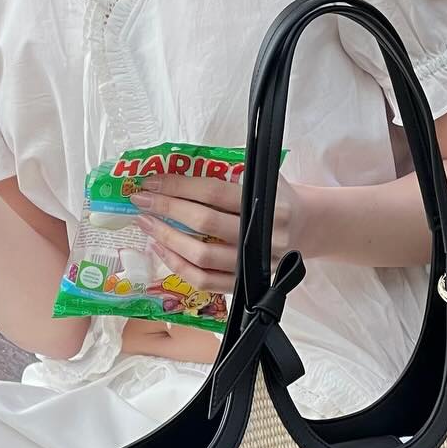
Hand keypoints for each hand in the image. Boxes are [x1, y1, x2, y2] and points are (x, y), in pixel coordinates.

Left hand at [130, 170, 308, 296]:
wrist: (307, 227)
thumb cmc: (276, 195)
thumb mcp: (262, 175)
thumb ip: (228, 170)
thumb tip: (176, 164)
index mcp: (266, 200)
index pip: (214, 191)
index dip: (179, 185)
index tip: (151, 180)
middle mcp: (262, 233)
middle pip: (204, 222)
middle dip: (166, 209)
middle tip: (140, 200)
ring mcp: (253, 262)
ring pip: (201, 255)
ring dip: (167, 238)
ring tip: (146, 224)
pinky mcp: (245, 283)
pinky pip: (204, 280)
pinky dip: (178, 266)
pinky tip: (161, 250)